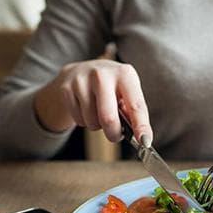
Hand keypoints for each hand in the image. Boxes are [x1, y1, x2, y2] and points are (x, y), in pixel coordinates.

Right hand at [35, 59, 151, 144]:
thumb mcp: (127, 91)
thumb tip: (142, 137)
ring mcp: (82, 80)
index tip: (145, 142)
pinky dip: (85, 122)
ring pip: (92, 122)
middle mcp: (103, 74)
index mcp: (125, 74)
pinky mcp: (66, 89)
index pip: (136, 105)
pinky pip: (79, 120)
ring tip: (99, 113)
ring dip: (98, 126)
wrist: (82, 71)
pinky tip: (87, 109)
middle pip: (108, 118)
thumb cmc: (111, 86)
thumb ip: (134, 112)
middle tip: (115, 135)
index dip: (141, 126)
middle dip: (114, 134)